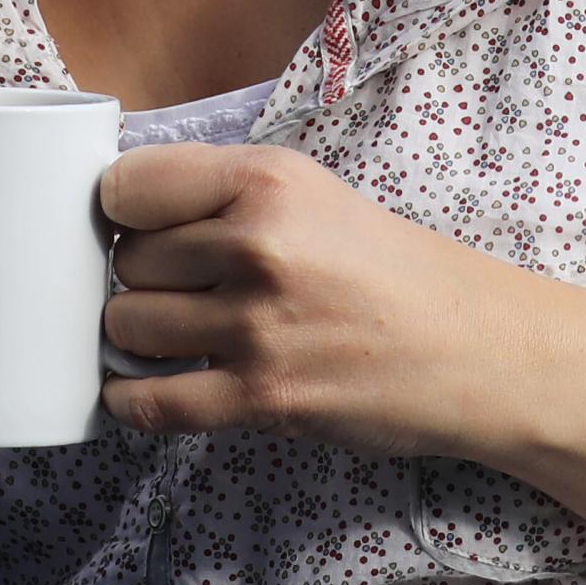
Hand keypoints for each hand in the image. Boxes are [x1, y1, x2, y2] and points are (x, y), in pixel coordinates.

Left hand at [96, 141, 540, 457]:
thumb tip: (121, 204)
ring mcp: (255, 326)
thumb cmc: (383, 264)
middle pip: (125, 261)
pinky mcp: (260, 398)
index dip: (121, 208)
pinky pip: (152, 404)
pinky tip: (141, 389)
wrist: (464, 343)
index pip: (128, 185)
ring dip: (138, 335)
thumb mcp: (308, 190)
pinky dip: (133, 401)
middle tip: (177, 283)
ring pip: (127, 328)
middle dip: (139, 275)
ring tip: (173, 330)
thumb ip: (223, 190)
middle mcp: (256, 245)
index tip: (134, 223)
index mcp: (266, 180)